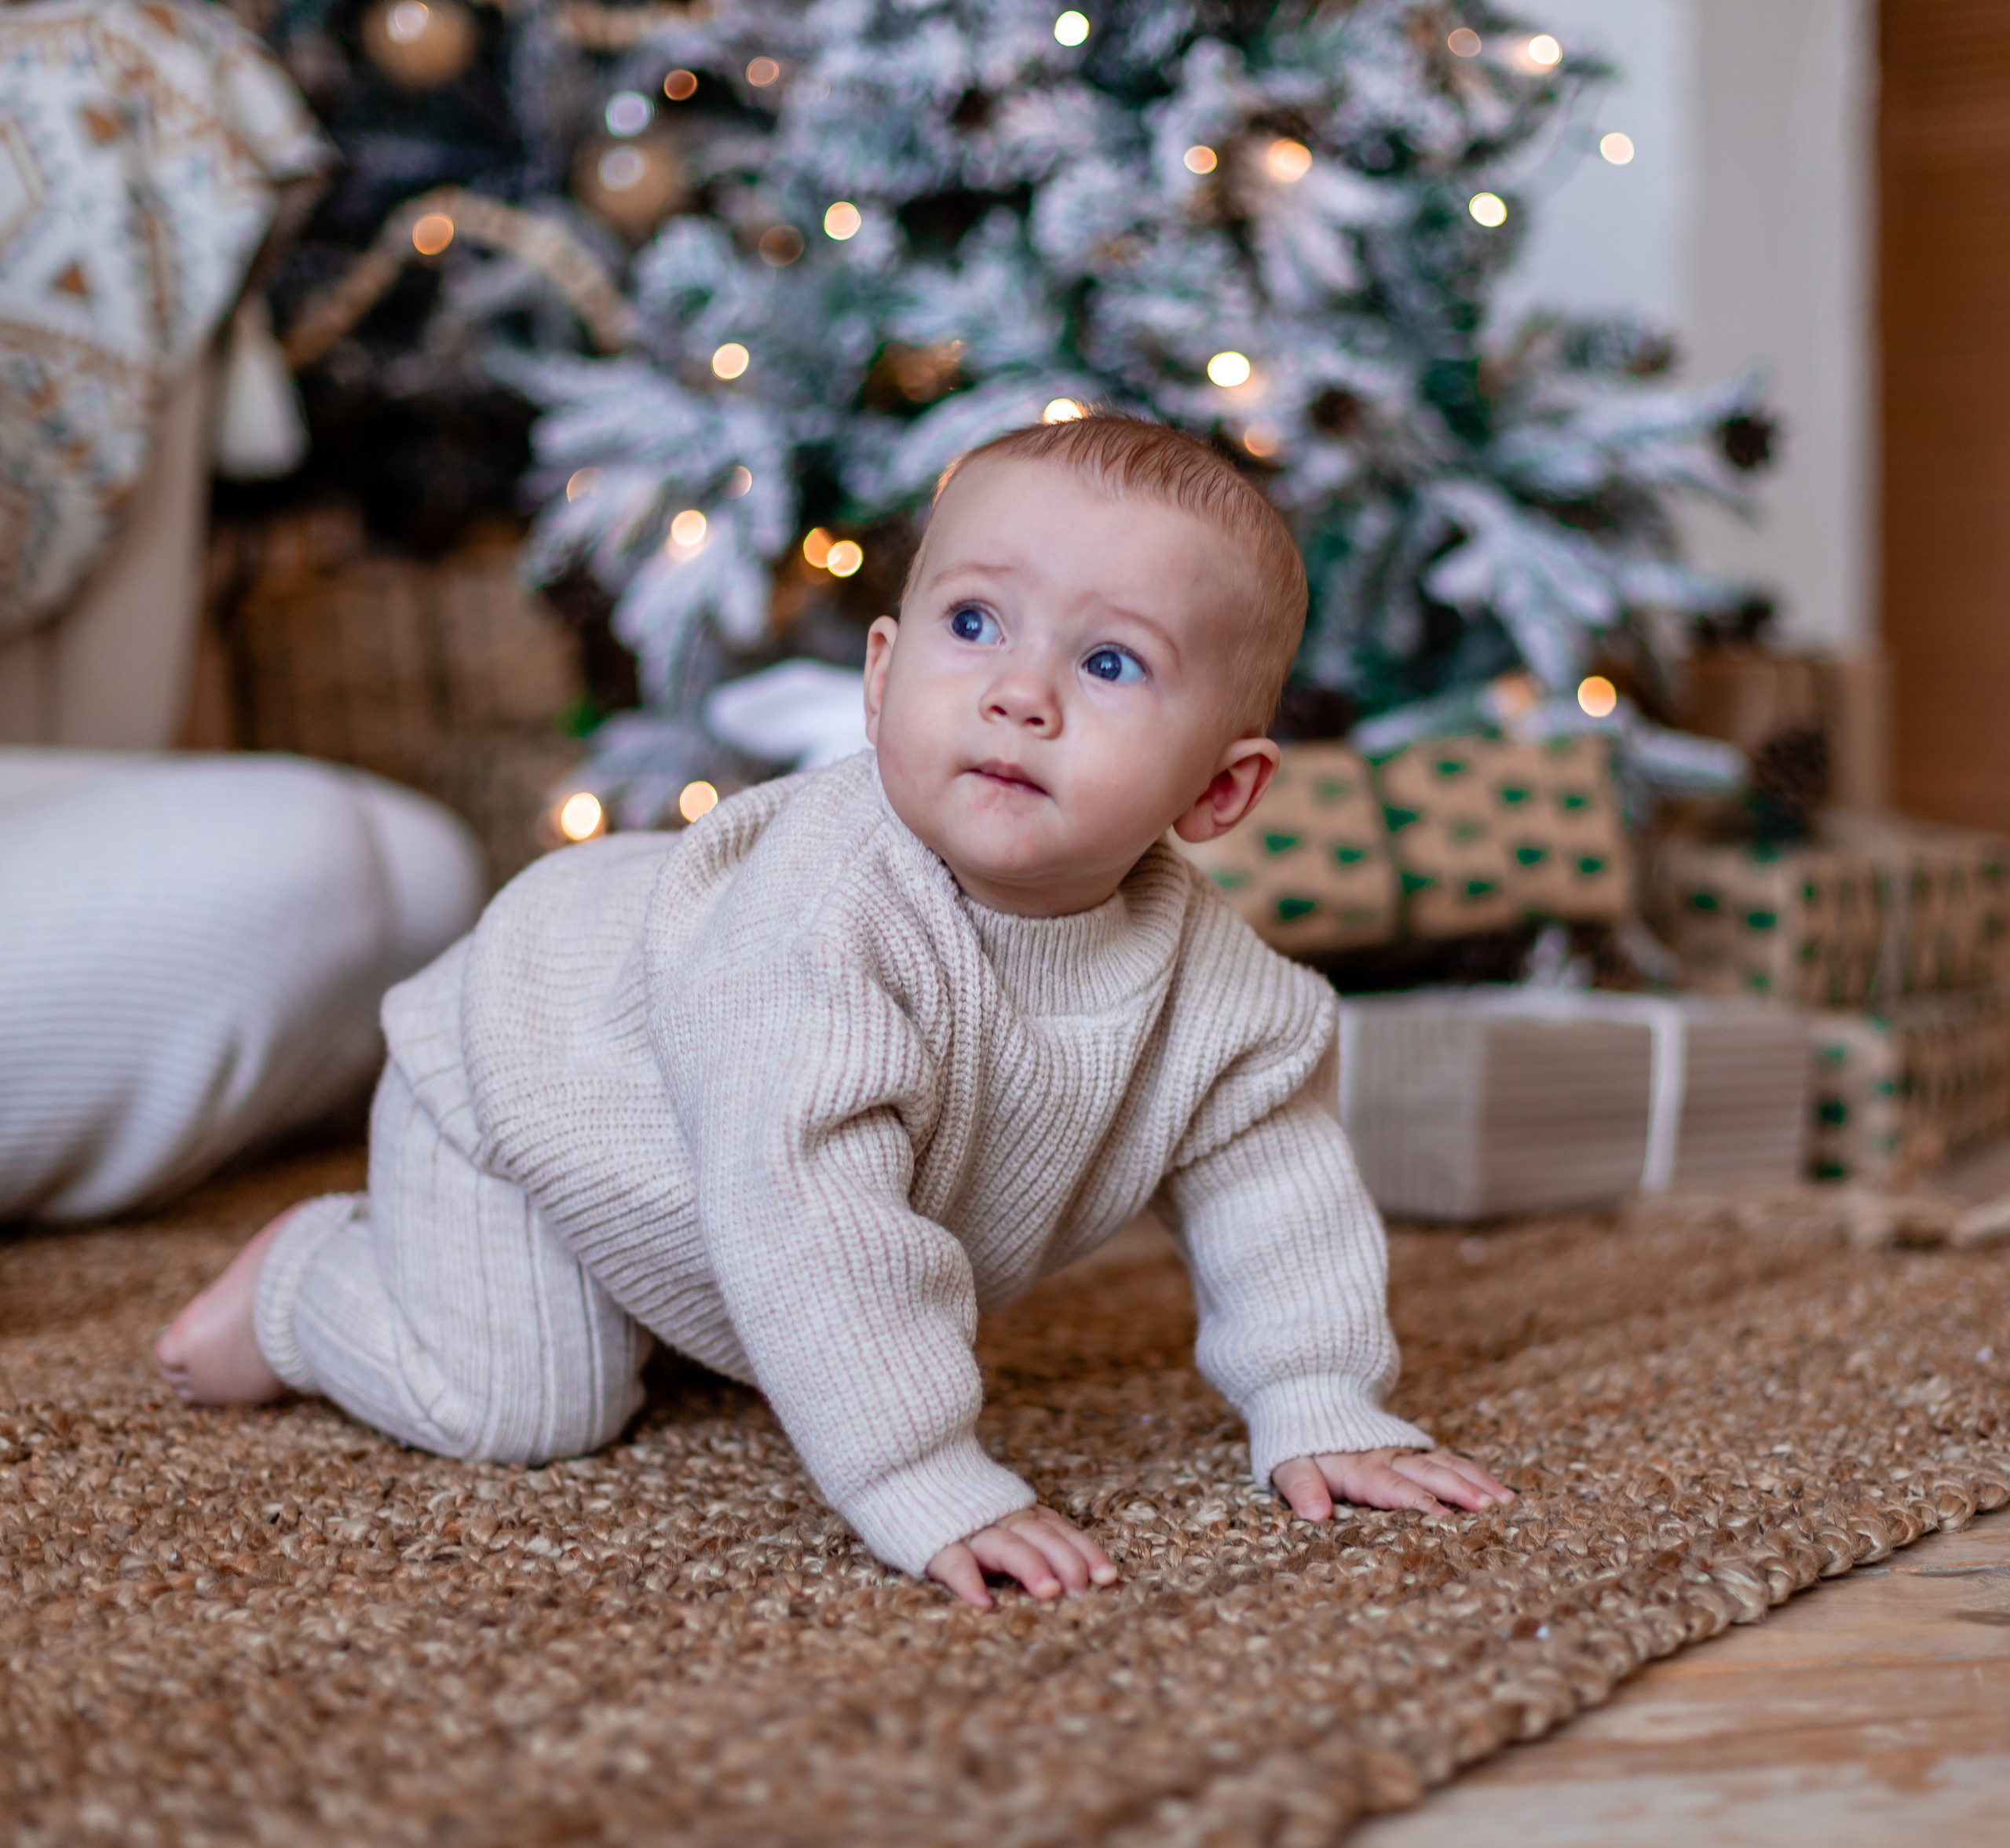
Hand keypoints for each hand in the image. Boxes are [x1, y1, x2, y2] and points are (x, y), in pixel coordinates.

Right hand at [927, 1504, 1117, 1608]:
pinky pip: (953, 1561)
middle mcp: (999, 1519)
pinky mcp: (934, 1542)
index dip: (1084, 1552)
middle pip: (1040, 1538)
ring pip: (1004, 1546)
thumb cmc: (957, 1503)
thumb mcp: (1000, 1510)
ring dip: (1029, 1566)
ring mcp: (968, 1530)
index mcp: (1017, 1512)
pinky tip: (983, 1604)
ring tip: (1049, 1593)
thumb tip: (1075, 1568)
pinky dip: (968, 1580)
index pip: (1058, 1532)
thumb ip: (1028, 1529)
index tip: (1109, 1576)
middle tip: (1084, 1589)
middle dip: (1065, 1561)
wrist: (903, 1462)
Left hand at [1272, 1447, 1514, 1519]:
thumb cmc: (1299, 1443)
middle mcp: (1387, 1457)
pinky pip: (1449, 1460)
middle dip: (1459, 1490)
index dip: (1417, 1501)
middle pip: (1427, 1473)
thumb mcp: (1288, 1465)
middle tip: (1489, 1509)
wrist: (1310, 1395)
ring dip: (1475, 1482)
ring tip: (1505, 1502)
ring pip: (1445, 1465)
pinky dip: (1475, 1474)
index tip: (1444, 1517)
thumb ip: (1301, 1487)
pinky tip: (1500, 1492)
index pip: (1391, 1487)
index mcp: (1358, 1467)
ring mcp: (1404, 1452)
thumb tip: (1314, 1515)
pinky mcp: (1414, 1450)